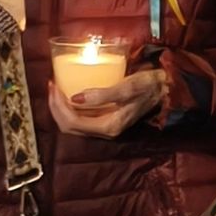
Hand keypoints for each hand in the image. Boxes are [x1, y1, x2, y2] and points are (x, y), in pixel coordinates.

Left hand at [49, 69, 165, 138]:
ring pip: (73, 124)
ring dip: (61, 108)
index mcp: (109, 126)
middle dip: (55, 107)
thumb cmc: (148, 86)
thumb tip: (75, 98)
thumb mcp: (126, 88)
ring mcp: (106, 126)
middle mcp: (105, 130)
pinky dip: (70, 107)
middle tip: (52, 86)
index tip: (54, 86)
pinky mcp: (107, 119)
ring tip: (56, 88)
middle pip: (69, 126)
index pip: (73, 122)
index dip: (58, 106)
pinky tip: (69, 93)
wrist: (164, 88)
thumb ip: (102, 95)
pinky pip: (81, 118)